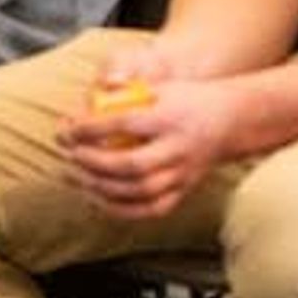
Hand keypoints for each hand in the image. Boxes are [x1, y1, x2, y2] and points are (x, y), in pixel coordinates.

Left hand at [58, 42, 241, 219]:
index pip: (123, 125)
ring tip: (77, 177)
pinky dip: (122, 210)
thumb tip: (92, 93)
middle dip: (93, 162)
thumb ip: (127, 92)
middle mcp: (177, 149)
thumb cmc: (188, 100)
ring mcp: (182, 173)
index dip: (90, 129)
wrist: (231, 121)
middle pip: (131, 164)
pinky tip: (98, 201)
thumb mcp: (160, 87)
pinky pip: (152, 209)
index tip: (67, 130)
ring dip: (102, 188)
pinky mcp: (184, 190)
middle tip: (70, 155)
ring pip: (140, 191)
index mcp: (168, 119)